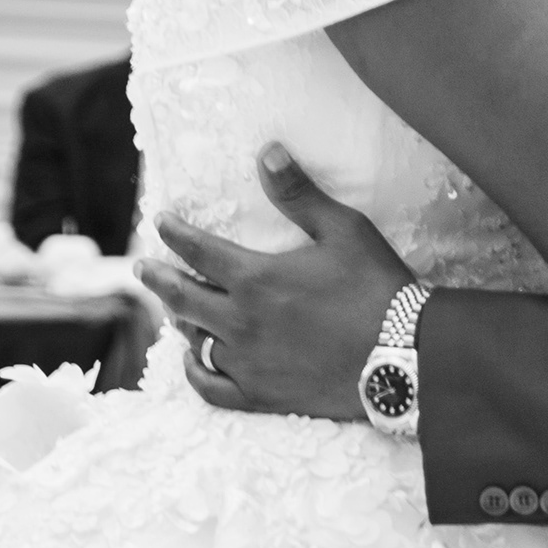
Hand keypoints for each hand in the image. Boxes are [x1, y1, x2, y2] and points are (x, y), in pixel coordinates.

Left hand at [137, 143, 417, 416]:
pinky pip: (211, 387)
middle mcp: (240, 321)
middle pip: (182, 297)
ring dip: (180, 320)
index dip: (176, 234)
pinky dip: (195, 373)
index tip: (160, 221)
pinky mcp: (261, 395)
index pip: (199, 251)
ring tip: (175, 308)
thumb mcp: (343, 229)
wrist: (403, 356)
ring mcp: (248, 362)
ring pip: (195, 341)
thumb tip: (267, 152)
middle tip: (144, 268)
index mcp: (256, 278)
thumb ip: (299, 194)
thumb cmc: (376, 287)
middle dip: (158, 279)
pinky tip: (192, 361)